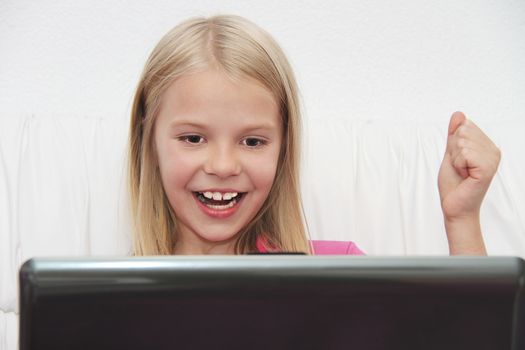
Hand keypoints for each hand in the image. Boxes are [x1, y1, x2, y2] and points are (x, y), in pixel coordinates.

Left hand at [438, 111, 500, 253]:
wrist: (454, 206)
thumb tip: (458, 114)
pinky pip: (464, 153)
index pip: (463, 126)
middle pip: (462, 131)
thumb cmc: (454, 184)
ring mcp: (492, 158)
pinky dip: (458, 164)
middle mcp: (493, 150)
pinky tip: (465, 175)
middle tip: (459, 168)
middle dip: (453, 151)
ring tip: (462, 172)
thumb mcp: (450, 153)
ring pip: (462, 141)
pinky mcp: (488, 167)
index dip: (453, 144)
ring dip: (455, 159)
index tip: (458, 161)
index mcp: (486, 145)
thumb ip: (454, 134)